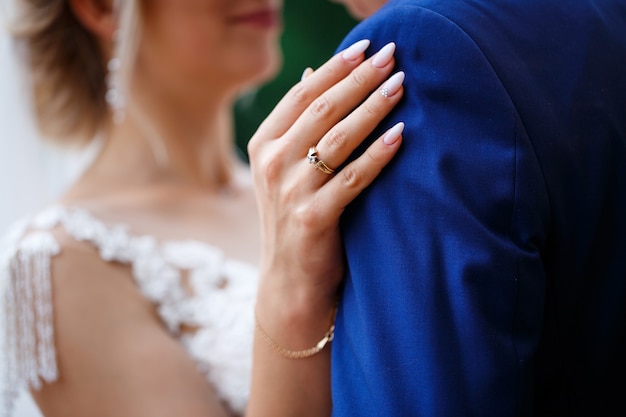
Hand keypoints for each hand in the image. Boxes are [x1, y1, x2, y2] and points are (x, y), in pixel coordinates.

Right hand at [249, 40, 404, 319]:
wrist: (289, 282)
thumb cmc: (295, 218)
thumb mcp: (286, 169)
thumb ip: (299, 124)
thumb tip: (314, 72)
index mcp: (264, 145)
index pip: (303, 94)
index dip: (337, 67)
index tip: (369, 46)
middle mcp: (272, 163)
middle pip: (322, 109)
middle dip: (360, 79)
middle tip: (393, 56)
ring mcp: (289, 191)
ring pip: (338, 138)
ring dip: (373, 107)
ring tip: (402, 84)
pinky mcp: (312, 218)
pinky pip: (353, 178)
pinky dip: (379, 154)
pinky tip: (402, 135)